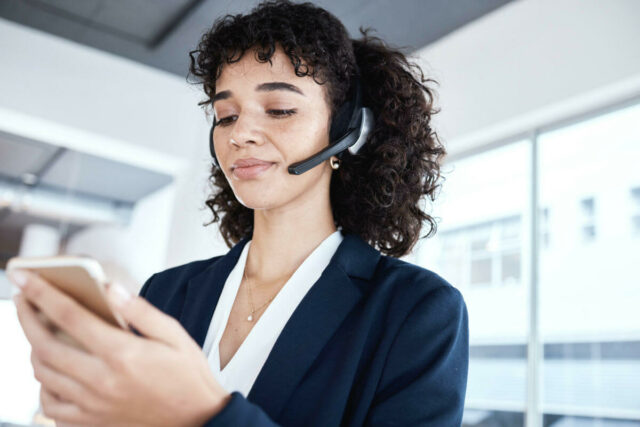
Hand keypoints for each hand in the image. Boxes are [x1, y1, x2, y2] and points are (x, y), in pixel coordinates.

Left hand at [9, 269, 231, 426]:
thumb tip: (110, 287)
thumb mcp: (174, 334)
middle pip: (45, 345)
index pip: (70, 317)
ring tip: (38, 329)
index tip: (25, 277)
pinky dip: (43, 385)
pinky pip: (50, 406)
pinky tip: (52, 371)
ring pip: (43, 375)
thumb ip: (140, 311)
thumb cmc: (187, 375)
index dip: (43, 293)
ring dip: (33, 348)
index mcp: (123, 354)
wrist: (197, 420)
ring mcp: (93, 406)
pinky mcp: (91, 422)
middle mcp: (102, 381)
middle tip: (22, 298)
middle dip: (26, 317)